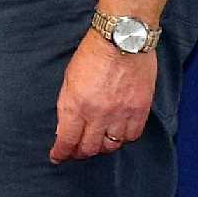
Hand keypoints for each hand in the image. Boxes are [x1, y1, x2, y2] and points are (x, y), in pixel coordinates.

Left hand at [51, 30, 155, 162]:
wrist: (122, 40)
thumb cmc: (92, 54)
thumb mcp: (69, 78)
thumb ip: (68, 105)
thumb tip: (65, 126)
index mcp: (75, 104)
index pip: (67, 139)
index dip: (61, 152)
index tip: (57, 157)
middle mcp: (97, 114)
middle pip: (89, 147)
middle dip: (79, 153)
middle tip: (76, 152)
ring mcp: (120, 114)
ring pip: (111, 146)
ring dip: (101, 147)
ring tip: (97, 143)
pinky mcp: (139, 111)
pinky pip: (131, 136)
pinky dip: (123, 139)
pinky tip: (118, 135)